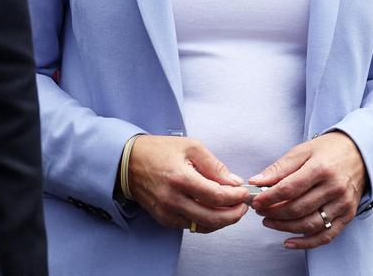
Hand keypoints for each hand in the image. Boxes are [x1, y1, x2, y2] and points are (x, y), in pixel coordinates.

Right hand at [127, 135, 249, 231]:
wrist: (128, 161)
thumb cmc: (159, 150)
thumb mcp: (190, 146)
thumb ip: (213, 165)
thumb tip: (234, 182)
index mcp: (180, 177)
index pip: (216, 196)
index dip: (235, 197)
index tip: (244, 193)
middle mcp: (173, 198)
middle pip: (212, 218)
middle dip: (233, 215)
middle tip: (243, 206)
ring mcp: (167, 211)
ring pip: (203, 226)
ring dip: (222, 220)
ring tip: (231, 209)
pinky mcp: (164, 219)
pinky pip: (191, 226)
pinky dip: (206, 222)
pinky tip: (213, 211)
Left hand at [248, 132, 366, 249]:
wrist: (358, 154)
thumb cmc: (327, 150)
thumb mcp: (302, 151)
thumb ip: (279, 167)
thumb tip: (256, 181)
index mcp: (320, 168)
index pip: (290, 188)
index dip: (269, 197)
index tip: (255, 201)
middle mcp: (333, 188)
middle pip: (299, 208)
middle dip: (274, 212)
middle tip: (259, 211)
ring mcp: (342, 204)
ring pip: (310, 224)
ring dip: (285, 227)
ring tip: (269, 222)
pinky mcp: (347, 216)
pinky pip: (326, 235)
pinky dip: (306, 242)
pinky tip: (289, 241)